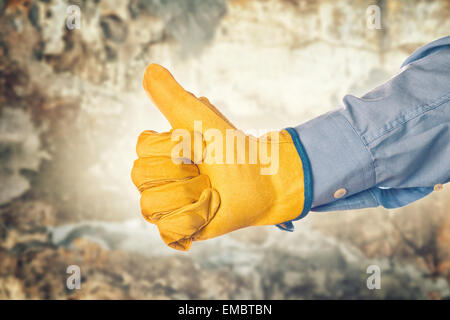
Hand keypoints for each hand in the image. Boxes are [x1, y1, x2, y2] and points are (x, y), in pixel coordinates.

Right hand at [131, 64, 309, 249]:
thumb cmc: (236, 149)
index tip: (201, 147)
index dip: (176, 148)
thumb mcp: (203, 119)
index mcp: (159, 153)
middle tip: (207, 172)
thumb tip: (148, 68)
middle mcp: (158, 179)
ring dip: (191, 198)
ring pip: (151, 207)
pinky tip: (210, 212)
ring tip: (211, 193)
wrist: (265, 180)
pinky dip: (194, 221)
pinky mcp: (179, 229)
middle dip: (183, 173)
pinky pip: (167, 232)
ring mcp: (167, 206)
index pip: (142, 149)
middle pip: (141, 178)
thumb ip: (173, 97)